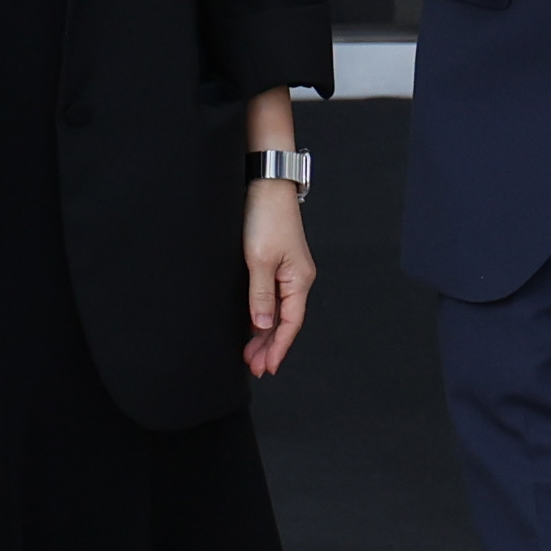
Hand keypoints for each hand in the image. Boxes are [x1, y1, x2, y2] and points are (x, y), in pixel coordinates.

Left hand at [242, 182, 313, 377]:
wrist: (265, 184)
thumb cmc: (265, 216)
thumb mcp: (259, 260)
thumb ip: (261, 295)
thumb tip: (264, 324)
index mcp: (299, 280)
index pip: (290, 323)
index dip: (278, 347)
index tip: (267, 367)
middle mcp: (297, 278)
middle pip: (285, 321)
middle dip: (270, 346)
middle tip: (254, 367)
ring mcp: (288, 270)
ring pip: (278, 311)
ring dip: (265, 333)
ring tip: (251, 354)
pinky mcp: (277, 262)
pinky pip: (272, 297)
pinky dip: (263, 314)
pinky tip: (253, 326)